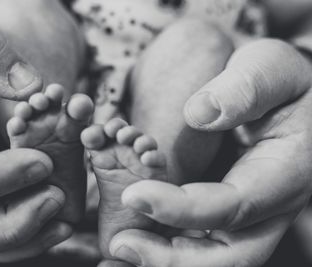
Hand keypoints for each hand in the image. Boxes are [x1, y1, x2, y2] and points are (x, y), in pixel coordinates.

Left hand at [102, 39, 311, 266]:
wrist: (279, 96)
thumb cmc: (276, 80)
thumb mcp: (270, 67)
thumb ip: (246, 86)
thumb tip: (200, 114)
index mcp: (285, 173)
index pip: (234, 206)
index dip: (182, 209)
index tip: (133, 195)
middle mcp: (269, 205)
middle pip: (230, 256)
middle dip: (173, 258)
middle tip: (121, 246)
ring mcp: (249, 213)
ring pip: (212, 256)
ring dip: (164, 259)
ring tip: (119, 249)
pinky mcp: (227, 210)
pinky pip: (201, 240)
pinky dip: (166, 245)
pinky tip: (133, 237)